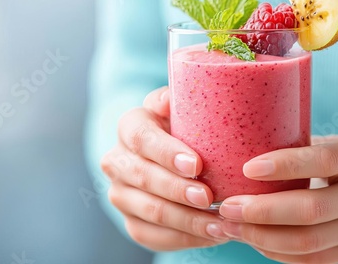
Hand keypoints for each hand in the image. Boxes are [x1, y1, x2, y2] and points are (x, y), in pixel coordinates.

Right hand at [101, 86, 228, 250]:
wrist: (169, 156)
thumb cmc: (185, 128)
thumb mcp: (182, 107)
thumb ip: (180, 98)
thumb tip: (170, 99)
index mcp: (129, 127)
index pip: (142, 139)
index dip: (167, 153)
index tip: (197, 165)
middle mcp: (117, 160)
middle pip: (144, 178)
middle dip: (179, 190)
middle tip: (210, 198)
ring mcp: (120, 193)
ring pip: (151, 211)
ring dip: (188, 220)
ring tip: (221, 223)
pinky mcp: (131, 220)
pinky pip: (153, 236)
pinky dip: (185, 238)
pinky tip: (211, 235)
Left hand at [219, 134, 337, 262]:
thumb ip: (304, 150)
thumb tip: (243, 153)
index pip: (322, 160)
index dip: (283, 166)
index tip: (246, 169)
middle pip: (310, 209)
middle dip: (260, 211)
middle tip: (226, 207)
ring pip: (308, 241)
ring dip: (261, 237)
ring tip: (230, 227)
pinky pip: (313, 259)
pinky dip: (277, 252)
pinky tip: (254, 241)